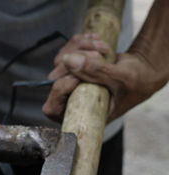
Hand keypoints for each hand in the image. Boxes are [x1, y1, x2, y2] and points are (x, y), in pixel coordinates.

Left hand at [43, 33, 163, 122]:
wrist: (143, 71)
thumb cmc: (137, 83)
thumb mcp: (120, 78)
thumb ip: (96, 71)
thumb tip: (68, 60)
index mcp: (81, 114)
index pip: (52, 108)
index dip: (61, 89)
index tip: (80, 77)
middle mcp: (71, 100)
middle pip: (54, 78)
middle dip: (76, 60)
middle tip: (99, 53)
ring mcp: (70, 82)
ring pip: (60, 61)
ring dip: (80, 47)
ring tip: (103, 46)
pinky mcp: (73, 67)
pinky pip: (67, 51)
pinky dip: (80, 42)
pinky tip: (96, 39)